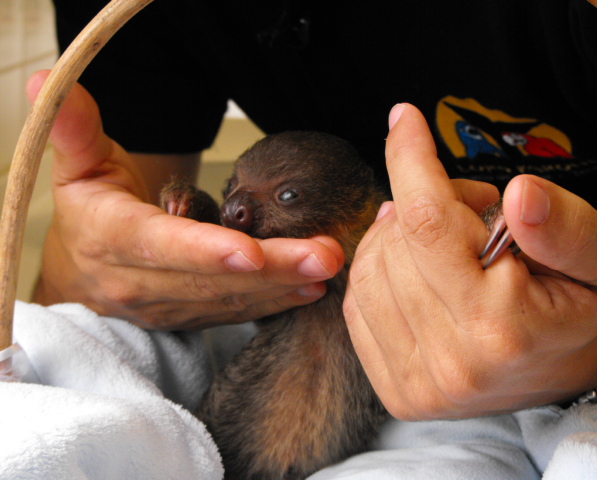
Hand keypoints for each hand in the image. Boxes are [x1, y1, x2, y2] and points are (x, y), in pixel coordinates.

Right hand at [29, 70, 343, 329]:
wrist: (83, 263)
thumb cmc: (90, 208)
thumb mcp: (77, 166)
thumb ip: (73, 129)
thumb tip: (48, 80)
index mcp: (112, 238)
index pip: (162, 246)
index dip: (206, 251)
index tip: (253, 252)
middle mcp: (139, 282)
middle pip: (210, 279)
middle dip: (272, 269)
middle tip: (326, 254)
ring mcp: (165, 306)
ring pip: (229, 300)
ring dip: (282, 287)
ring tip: (328, 269)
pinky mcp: (187, 317)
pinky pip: (233, 313)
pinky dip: (272, 302)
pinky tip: (308, 290)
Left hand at [344, 103, 596, 419]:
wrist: (568, 369)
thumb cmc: (580, 305)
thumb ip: (564, 224)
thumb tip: (519, 195)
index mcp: (502, 328)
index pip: (429, 224)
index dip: (409, 161)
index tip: (404, 119)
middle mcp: (453, 363)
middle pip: (396, 245)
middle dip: (422, 204)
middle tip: (468, 209)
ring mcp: (419, 383)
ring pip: (369, 272)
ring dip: (396, 236)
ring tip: (445, 239)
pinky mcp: (397, 391)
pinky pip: (357, 305)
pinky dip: (379, 270)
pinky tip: (413, 267)